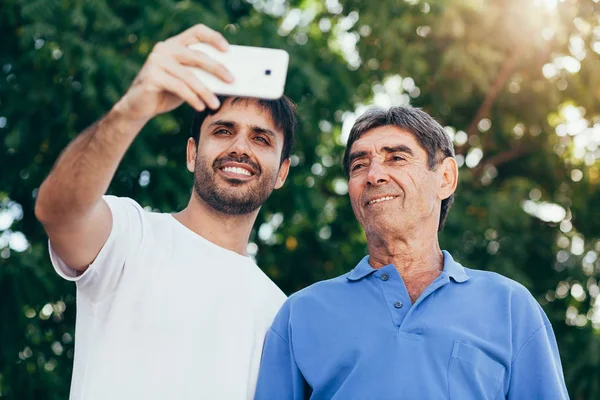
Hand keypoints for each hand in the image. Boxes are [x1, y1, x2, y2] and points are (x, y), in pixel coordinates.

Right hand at [113, 24, 233, 121]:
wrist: (139, 106)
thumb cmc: (167, 92)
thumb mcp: (186, 80)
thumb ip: (200, 74)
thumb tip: (227, 78)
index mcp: (174, 44)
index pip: (197, 32)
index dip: (214, 38)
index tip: (228, 50)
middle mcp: (165, 48)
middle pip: (197, 55)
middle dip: (217, 68)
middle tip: (231, 80)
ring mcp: (156, 61)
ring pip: (189, 76)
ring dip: (205, 91)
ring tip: (215, 104)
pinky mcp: (151, 76)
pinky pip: (178, 87)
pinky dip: (192, 98)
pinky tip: (200, 106)